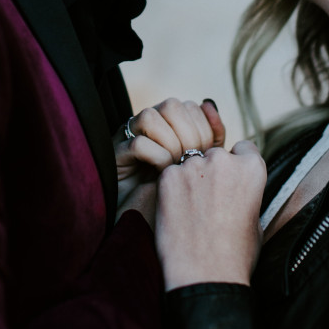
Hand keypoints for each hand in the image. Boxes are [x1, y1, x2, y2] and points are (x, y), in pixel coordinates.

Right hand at [115, 98, 225, 222]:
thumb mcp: (202, 165)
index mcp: (171, 123)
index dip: (205, 129)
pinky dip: (156, 157)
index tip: (209, 155)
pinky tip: (163, 174)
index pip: (192, 107)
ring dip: (171, 143)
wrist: (149, 223)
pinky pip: (138, 143)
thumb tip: (210, 104)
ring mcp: (129, 136)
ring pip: (151, 116)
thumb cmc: (178, 194)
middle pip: (172, 106)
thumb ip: (212, 137)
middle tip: (193, 161)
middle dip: (190, 134)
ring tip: (177, 167)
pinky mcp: (116, 155)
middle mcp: (149, 124)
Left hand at [155, 140, 266, 289]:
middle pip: (214, 155)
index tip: (230, 182)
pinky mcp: (168, 177)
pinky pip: (170, 175)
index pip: (243, 148)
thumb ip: (247, 193)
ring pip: (190, 164)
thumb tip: (238, 188)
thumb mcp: (256, 219)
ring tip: (191, 211)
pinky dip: (171, 189)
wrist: (205, 276)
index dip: (236, 165)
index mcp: (252, 168)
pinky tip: (176, 213)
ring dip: (191, 179)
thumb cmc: (236, 255)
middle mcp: (224, 160)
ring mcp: (193, 166)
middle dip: (211, 172)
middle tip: (208, 201)